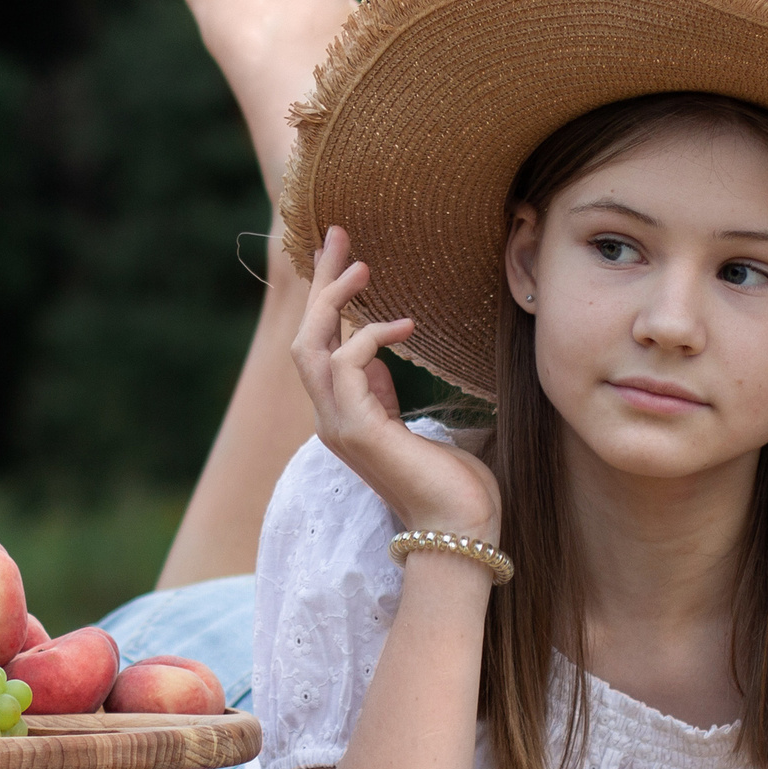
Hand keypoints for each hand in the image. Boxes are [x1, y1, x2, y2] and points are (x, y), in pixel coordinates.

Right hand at [292, 226, 501, 541]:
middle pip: (306, 338)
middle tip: (337, 236)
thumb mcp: (418, 425)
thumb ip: (392, 394)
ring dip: (334, 300)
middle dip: (320, 285)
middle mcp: (332, 420)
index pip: (321, 348)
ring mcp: (339, 426)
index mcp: (345, 418)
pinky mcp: (357, 431)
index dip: (328, 301)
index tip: (344, 258)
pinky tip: (405, 325)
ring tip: (363, 266)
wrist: (461, 532)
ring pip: (312, 347)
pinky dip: (370, 337)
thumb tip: (384, 353)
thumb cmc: (455, 487)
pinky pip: (347, 365)